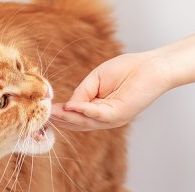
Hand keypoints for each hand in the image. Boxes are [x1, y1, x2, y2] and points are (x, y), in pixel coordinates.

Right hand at [51, 51, 172, 130]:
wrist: (150, 67)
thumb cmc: (126, 69)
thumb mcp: (96, 80)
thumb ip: (81, 92)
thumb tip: (68, 105)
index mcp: (98, 110)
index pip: (75, 116)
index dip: (61, 114)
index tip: (45, 110)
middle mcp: (104, 118)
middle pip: (77, 123)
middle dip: (60, 119)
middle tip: (43, 115)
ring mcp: (112, 119)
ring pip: (85, 121)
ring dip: (68, 117)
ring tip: (52, 113)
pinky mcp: (119, 114)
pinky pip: (98, 114)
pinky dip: (84, 110)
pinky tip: (72, 106)